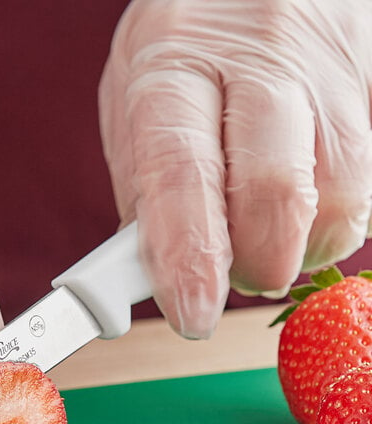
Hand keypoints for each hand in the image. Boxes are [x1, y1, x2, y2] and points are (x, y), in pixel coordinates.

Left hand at [100, 0, 371, 337]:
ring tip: (265, 227)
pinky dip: (330, 215)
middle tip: (236, 271)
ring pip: (340, 199)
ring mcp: (330, 71)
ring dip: (298, 245)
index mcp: (175, 65)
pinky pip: (367, 184)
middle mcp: (260, 61)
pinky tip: (300, 196)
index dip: (190, 258)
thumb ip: (145, 188)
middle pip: (276, 193)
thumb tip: (157, 270)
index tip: (192, 315)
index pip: (183, 175)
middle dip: (257, 263)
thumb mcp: (135, 103)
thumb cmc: (182, 49)